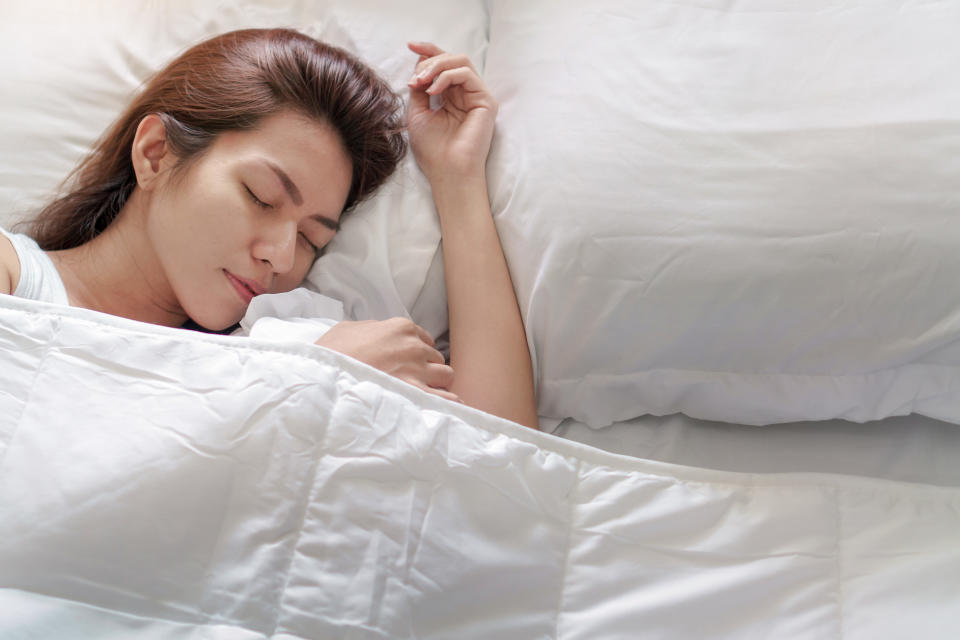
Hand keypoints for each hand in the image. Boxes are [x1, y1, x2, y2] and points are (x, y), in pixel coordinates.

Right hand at [315, 317, 459, 402]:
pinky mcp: (417, 396)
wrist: (325, 379)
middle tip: (411, 379)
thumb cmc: (332, 353)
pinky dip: (448, 403)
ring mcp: (418, 372)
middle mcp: (415, 347)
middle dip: (427, 368)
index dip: (417, 352)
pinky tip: (444, 409)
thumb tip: (377, 333)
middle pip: (436, 358)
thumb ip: (372, 328)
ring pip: (446, 375)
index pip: (424, 339)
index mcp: (401, 328)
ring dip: (437, 384)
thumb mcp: (348, 329)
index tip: (407, 362)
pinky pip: (447, 399)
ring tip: (423, 393)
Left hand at [406, 42, 497, 183]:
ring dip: (436, 66)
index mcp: (451, 97)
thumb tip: (419, 64)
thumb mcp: (417, 112)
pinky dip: (446, 76)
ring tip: (421, 82)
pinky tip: (433, 91)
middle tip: (415, 78)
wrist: (447, 172)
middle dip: (429, 60)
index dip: (428, 51)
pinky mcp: (486, 102)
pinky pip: (466, 74)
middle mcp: (466, 94)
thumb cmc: (433, 150)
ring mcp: (477, 97)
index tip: (410, 45)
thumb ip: (420, 87)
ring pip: (460, 61)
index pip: (443, 65)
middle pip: (452, 58)